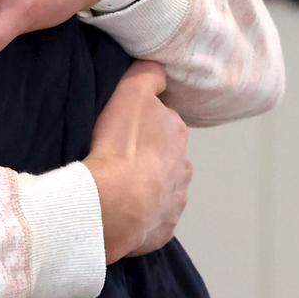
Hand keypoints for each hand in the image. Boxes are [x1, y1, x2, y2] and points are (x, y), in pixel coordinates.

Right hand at [83, 61, 190, 263]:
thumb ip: (149, 74)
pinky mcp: (160, 229)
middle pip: (164, 156)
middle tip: (115, 154)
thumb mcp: (132, 92)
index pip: (164, 122)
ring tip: (114, 183)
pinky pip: (149, 217)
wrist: (116, 203)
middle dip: (146, 155)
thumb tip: (160, 68)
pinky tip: (118, 208)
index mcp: (178, 135)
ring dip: (143, 185)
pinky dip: (138, 213)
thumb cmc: (121, 145)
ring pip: (160, 188)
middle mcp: (184, 168)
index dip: (143, 122)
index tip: (123, 126)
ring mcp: (174, 202)